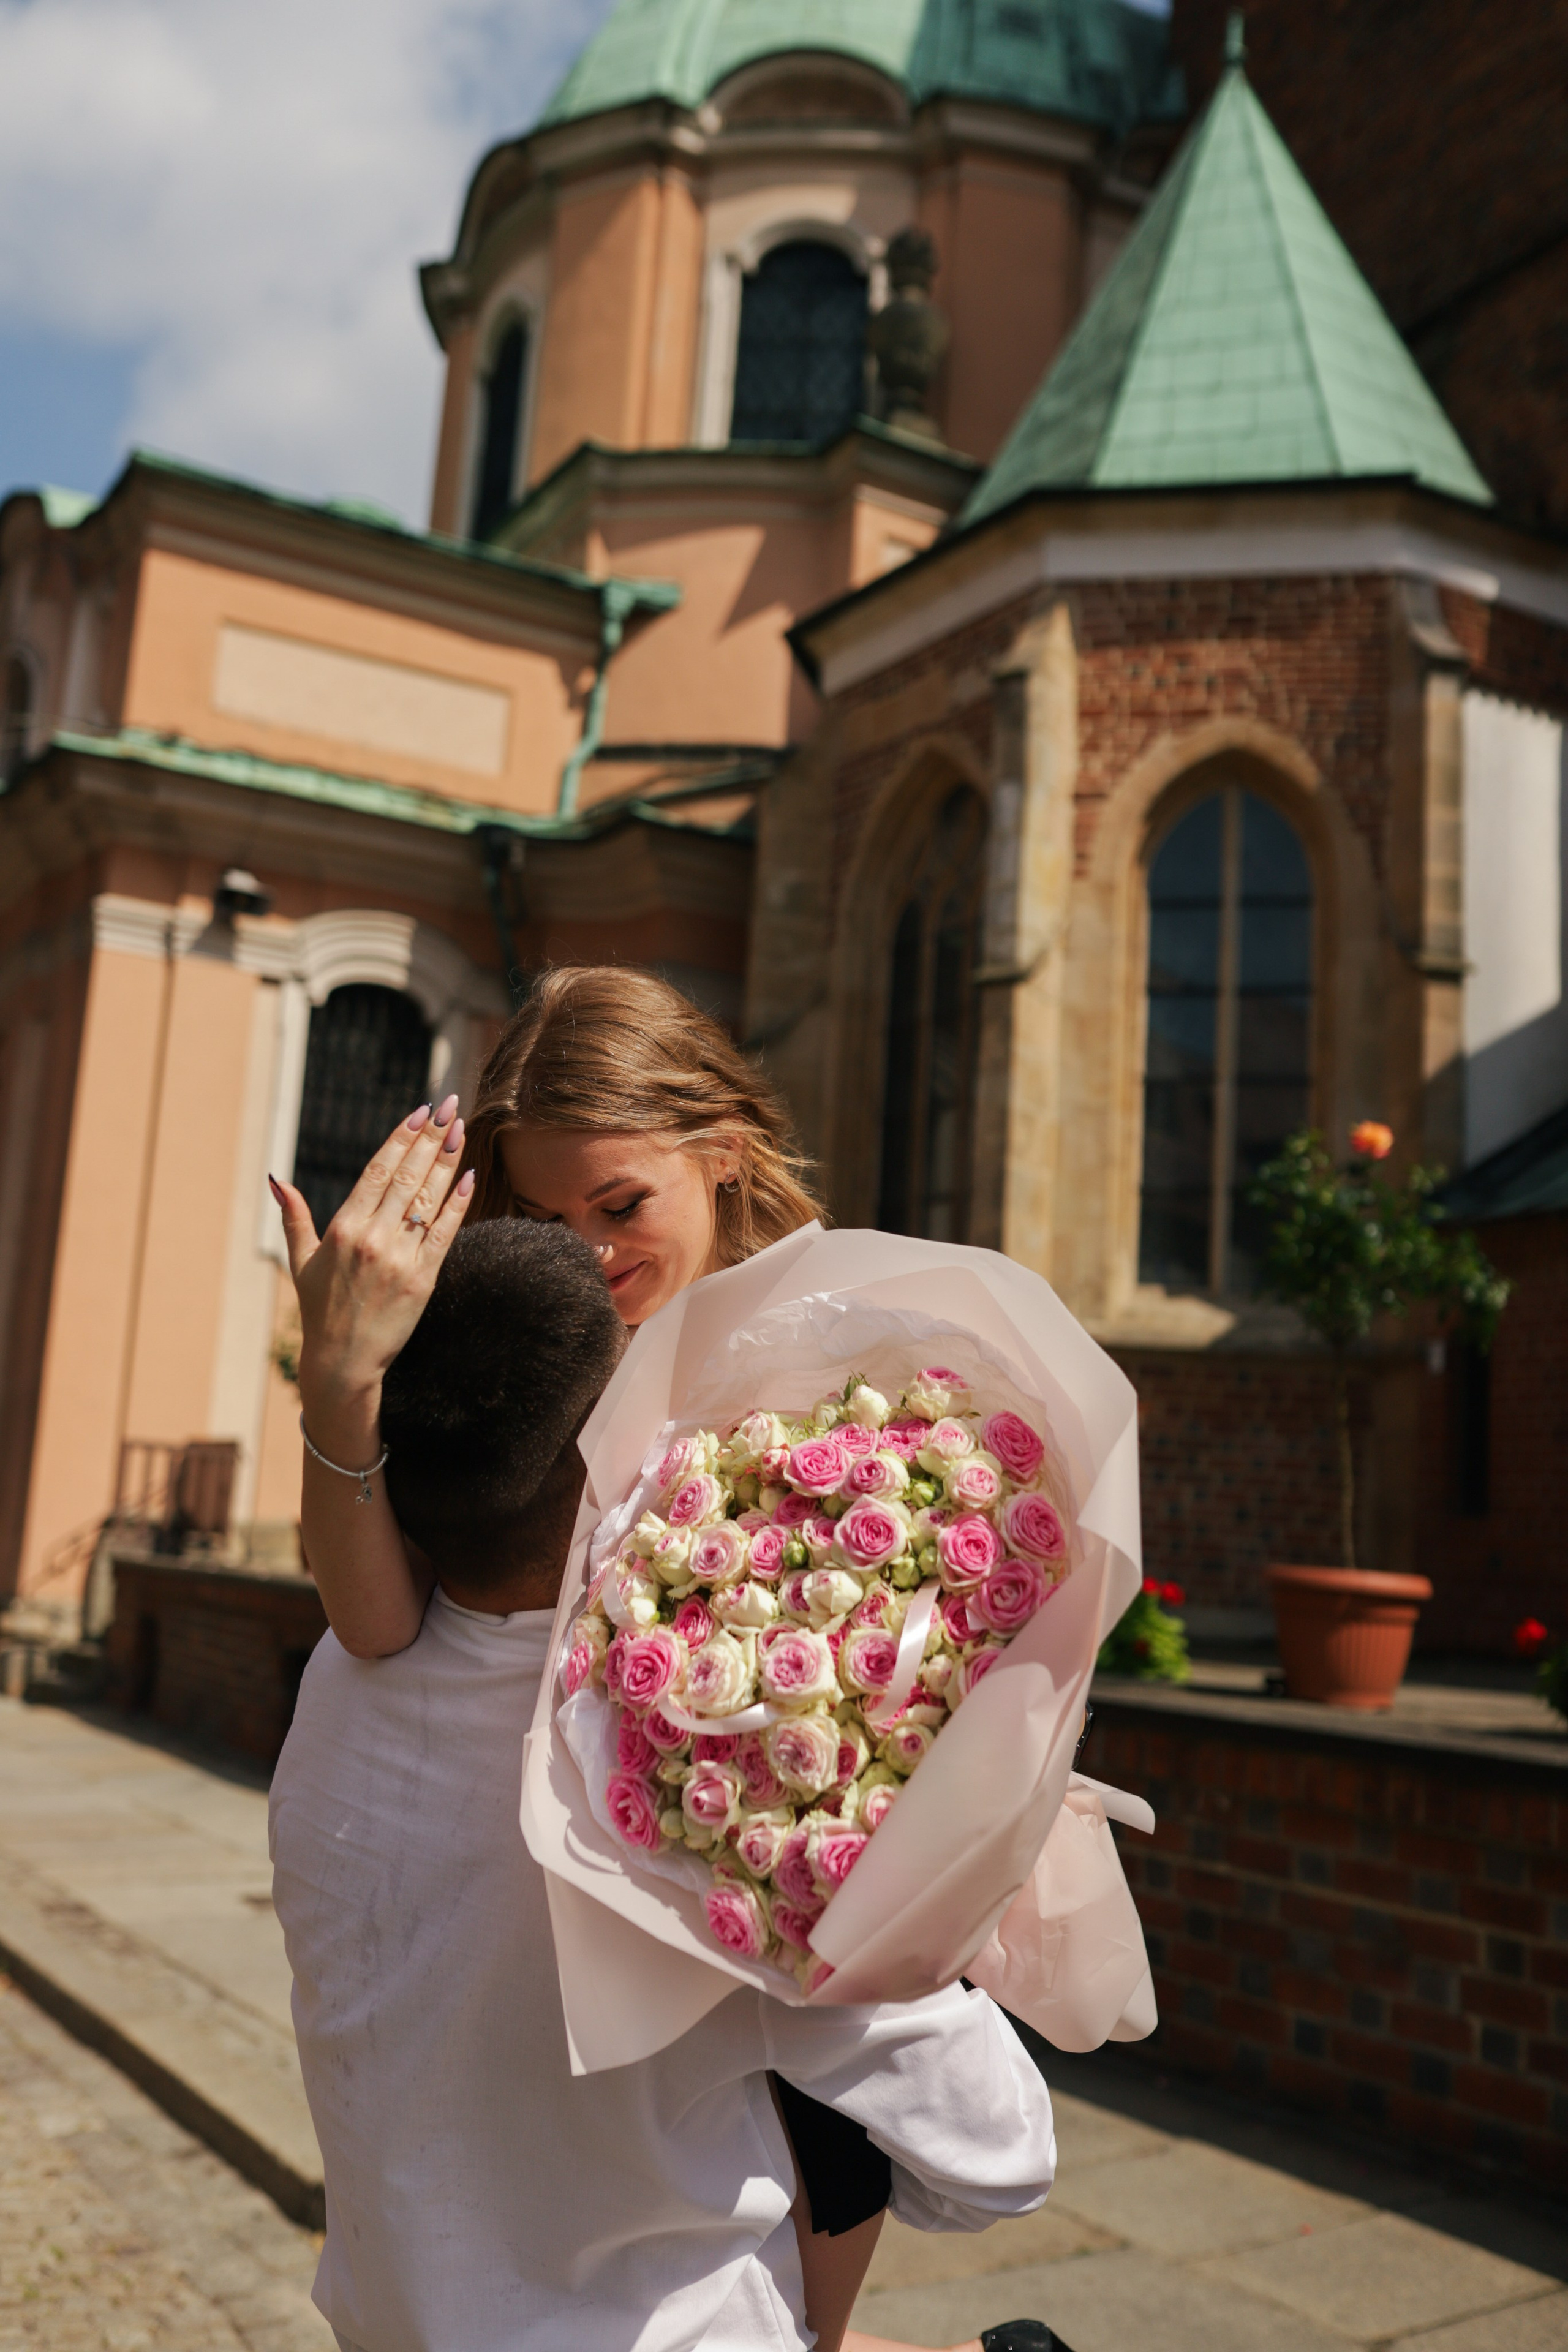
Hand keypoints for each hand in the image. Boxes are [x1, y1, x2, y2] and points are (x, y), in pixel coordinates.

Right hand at [270, 1094, 474, 1437]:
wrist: (343, 1361)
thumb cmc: (320, 1310)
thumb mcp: (301, 1261)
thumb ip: (294, 1217)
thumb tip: (277, 1180)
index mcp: (343, 1228)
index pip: (378, 1170)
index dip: (401, 1138)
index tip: (419, 1112)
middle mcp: (372, 1238)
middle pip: (408, 1176)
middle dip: (431, 1137)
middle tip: (450, 1106)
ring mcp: (400, 1258)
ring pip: (429, 1198)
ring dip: (448, 1160)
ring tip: (461, 1130)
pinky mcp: (423, 1279)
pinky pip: (445, 1233)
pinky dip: (458, 1204)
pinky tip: (470, 1176)